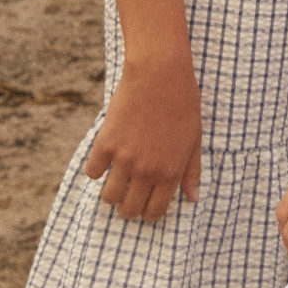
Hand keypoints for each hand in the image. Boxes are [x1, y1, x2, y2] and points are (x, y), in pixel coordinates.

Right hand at [82, 57, 201, 221]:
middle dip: (128, 208)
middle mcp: (146, 171)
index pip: (155, 211)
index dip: (149, 214)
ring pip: (108, 197)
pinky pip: (92, 173)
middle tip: (128, 196)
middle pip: (129, 209)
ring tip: (116, 181)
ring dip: (111, 193)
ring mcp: (124, 159)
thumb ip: (191, 171)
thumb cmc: (183, 103)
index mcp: (170, 173)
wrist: (159, 73)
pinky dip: (96, 170)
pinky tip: (105, 159)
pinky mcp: (105, 144)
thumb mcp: (194, 139)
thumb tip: (193, 199)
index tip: (145, 206)